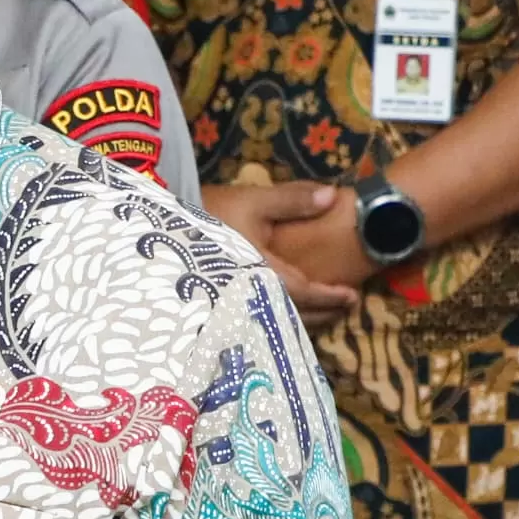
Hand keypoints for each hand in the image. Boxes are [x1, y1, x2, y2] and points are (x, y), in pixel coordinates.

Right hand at [204, 179, 373, 315]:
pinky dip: (285, 321)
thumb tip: (333, 196)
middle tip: (346, 307)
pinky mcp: (227, 307)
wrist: (166, 229)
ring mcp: (239, 306)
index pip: (304, 292)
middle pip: (296, 316)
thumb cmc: (213, 212)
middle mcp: (252, 296)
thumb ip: (293, 200)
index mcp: (262, 272)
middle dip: (324, 313)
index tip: (352, 296)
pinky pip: (264, 321)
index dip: (330, 296)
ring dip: (307, 320)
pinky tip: (293, 315)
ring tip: (327, 313)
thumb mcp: (254, 200)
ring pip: (280, 322)